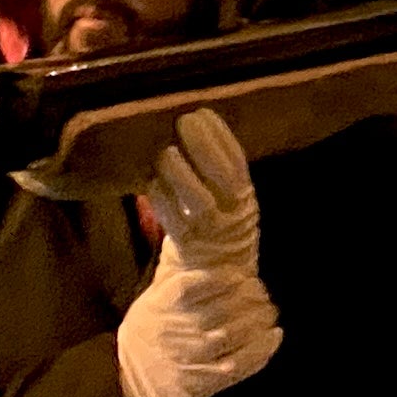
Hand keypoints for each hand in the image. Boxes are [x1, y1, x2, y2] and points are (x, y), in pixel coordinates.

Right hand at [115, 259, 282, 396]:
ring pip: (238, 334)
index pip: (204, 283)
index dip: (229, 278)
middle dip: (253, 297)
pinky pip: (241, 364)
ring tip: (270, 311)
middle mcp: (182, 328)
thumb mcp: (154, 298)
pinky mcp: (205, 381)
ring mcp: (195, 356)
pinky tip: (275, 336)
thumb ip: (179, 275)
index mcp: (167, 303)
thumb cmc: (149, 332)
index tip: (243, 275)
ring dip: (261, 320)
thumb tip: (198, 242)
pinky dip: (262, 349)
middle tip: (263, 292)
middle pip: (227, 308)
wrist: (129, 380)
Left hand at [145, 108, 261, 278]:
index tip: (203, 112)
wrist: (215, 284)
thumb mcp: (227, 203)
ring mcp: (211, 233)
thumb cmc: (214, 232)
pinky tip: (152, 183)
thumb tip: (191, 133)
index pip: (237, 162)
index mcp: (245, 200)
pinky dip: (161, 199)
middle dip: (203, 145)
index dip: (221, 135)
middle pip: (221, 175)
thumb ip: (214, 176)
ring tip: (167, 151)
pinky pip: (173, 220)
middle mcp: (232, 215)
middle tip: (184, 121)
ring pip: (197, 199)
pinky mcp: (188, 249)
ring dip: (180, 172)